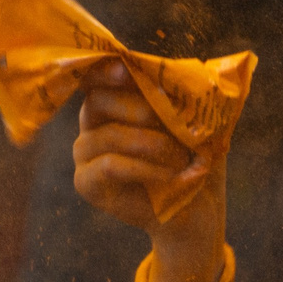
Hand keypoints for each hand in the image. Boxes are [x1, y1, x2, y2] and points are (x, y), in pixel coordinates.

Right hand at [72, 60, 225, 281]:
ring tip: (182, 157)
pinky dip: (145, 169)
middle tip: (174, 124)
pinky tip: (170, 176)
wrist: (197, 211)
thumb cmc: (196, 161)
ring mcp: (85, 154)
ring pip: (108, 135)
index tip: (126, 70)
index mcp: (114, 101)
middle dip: (139, 108)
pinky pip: (111, 166)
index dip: (106, 70)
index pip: (97, 76)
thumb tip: (185, 71)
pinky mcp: (87, 183)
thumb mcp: (197, 122)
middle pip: (98, 100)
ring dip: (151, 144)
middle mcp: (92, 124)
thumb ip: (185, 95)